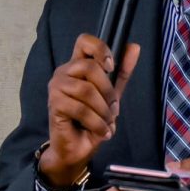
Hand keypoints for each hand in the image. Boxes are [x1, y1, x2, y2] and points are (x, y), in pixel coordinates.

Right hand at [38, 34, 140, 187]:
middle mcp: (63, 72)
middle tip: (113, 109)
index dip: (100, 49)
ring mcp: (56, 87)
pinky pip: (81, 109)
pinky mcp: (54, 104)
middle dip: (108, 91)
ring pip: (87, 90)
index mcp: (77, 66)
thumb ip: (121, 72)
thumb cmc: (92, 120)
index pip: (84, 41)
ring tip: (107, 123)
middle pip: (90, 67)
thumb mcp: (112, 94)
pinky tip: (101, 131)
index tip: (111, 67)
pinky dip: (96, 123)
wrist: (76, 149)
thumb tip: (135, 46)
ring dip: (103, 111)